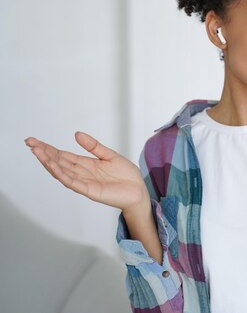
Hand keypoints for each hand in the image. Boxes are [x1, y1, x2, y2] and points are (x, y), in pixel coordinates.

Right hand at [25, 132, 147, 211]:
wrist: (138, 190)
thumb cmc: (126, 175)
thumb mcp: (109, 155)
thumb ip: (93, 146)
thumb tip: (76, 134)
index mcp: (86, 164)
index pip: (63, 155)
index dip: (48, 149)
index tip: (34, 141)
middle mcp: (82, 173)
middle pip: (58, 162)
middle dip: (44, 153)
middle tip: (30, 143)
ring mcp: (84, 182)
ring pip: (62, 172)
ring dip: (49, 162)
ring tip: (37, 152)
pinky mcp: (90, 190)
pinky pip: (73, 182)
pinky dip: (62, 174)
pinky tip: (53, 166)